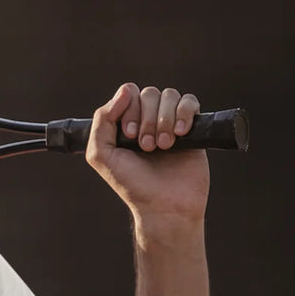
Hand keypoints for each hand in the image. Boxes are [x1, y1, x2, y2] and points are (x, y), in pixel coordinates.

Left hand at [86, 83, 208, 221]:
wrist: (163, 205)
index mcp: (125, 122)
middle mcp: (147, 120)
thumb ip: (102, 120)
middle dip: (147, 119)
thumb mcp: (101, 153)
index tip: (129, 136)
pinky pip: (190, 102)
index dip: (129, 109)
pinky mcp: (193, 129)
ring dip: (164, 119)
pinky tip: (180, 134)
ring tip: (164, 146)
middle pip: (149, 93)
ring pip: (170, 95)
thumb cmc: (131, 183)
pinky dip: (184, 113)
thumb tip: (125, 90)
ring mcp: (170, 123)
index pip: (128, 94)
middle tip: (147, 146)